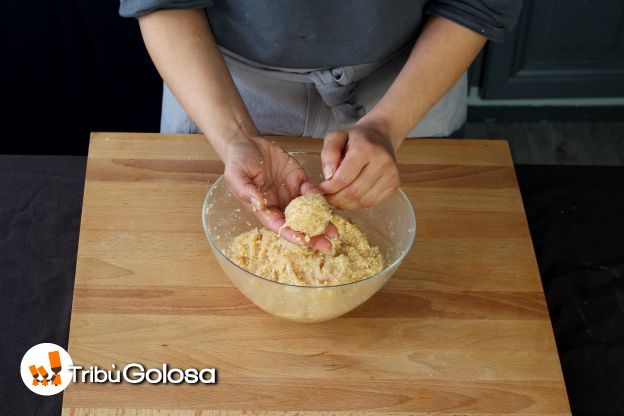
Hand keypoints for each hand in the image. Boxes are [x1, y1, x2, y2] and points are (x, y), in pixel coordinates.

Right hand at [223, 136, 336, 250]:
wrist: (248, 143)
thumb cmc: (238, 161)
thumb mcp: (236, 174)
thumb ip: (246, 190)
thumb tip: (258, 203)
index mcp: (263, 208)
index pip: (279, 226)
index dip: (292, 235)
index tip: (305, 242)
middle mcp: (279, 205)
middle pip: (297, 225)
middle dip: (312, 236)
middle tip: (328, 246)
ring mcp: (290, 194)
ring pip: (308, 212)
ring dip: (321, 222)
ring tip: (334, 231)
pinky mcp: (299, 181)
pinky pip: (312, 192)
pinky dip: (320, 199)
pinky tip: (329, 206)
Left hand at [319, 124, 399, 209]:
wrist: (380, 137)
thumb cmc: (355, 138)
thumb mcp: (336, 137)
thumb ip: (328, 153)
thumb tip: (328, 176)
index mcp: (366, 148)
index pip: (343, 178)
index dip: (328, 188)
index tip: (319, 190)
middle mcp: (382, 162)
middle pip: (353, 192)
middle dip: (335, 199)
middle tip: (325, 197)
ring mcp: (391, 176)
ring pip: (362, 201)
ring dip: (345, 204)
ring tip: (336, 197)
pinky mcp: (394, 186)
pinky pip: (371, 203)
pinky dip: (357, 204)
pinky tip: (349, 197)